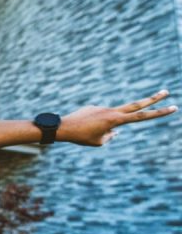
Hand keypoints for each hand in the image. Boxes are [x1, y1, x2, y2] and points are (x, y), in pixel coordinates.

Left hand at [58, 90, 176, 145]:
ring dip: (106, 126)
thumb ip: (111, 136)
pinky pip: (98, 118)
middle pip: (136, 105)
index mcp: (116, 120)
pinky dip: (93, 126)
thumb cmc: (81, 137)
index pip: (142, 116)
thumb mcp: (99, 142)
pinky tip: (81, 128)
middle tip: (166, 91)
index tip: (173, 107)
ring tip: (88, 131)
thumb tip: (115, 131)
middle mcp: (111, 111)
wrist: (63, 127)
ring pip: (112, 117)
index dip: (158, 113)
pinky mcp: (93, 107)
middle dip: (152, 99)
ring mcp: (102, 107)